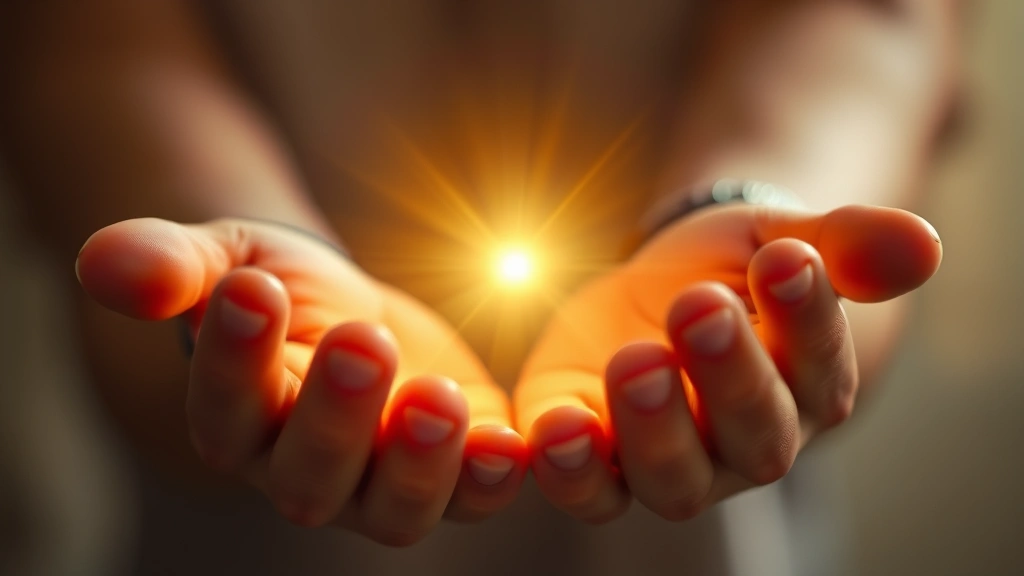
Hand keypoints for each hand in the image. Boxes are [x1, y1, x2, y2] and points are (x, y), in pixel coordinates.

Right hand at [76, 218, 527, 544]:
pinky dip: (492, 476)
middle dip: (335, 416)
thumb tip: (106, 262)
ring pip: (396, 507)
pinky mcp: (453, 467)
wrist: (347, 308)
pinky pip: (473, 494)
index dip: (232, 358)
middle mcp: (304, 471)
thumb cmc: (275, 287)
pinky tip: (513, 441)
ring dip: (421, 462)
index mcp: (237, 421)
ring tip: (439, 397)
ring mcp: (383, 480)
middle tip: (358, 340)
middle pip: (311, 475)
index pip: (224, 409)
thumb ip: (170, 264)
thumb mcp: (227, 259)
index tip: (248, 289)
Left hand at [513, 204, 940, 521]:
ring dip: (653, 428)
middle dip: (730, 373)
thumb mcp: (779, 239)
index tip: (785, 259)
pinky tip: (553, 427)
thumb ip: (842, 246)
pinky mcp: (597, 458)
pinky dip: (570, 467)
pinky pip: (588, 487)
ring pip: (672, 477)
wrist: (660, 288)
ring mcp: (670, 460)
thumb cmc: (733, 270)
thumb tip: (923, 244)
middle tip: (699, 305)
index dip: (808, 317)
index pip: (819, 363)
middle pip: (753, 434)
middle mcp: (746, 441)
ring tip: (633, 362)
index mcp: (807, 386)